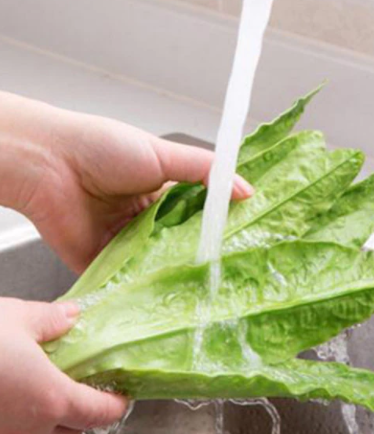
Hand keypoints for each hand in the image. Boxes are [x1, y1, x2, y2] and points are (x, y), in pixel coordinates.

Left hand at [0, 93, 253, 271]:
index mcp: (165, 190)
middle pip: (184, 242)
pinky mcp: (103, 265)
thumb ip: (207, 171)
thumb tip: (246, 189)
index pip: (202, 212)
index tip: (250, 236)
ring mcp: (127, 244)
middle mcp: (148, 219)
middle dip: (205, 254)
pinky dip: (143, 290)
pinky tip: (167, 297)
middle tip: (235, 269)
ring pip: (160, 266)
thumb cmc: (104, 148)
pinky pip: (127, 283)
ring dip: (178, 274)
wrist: (50, 165)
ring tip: (209, 288)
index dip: (223, 223)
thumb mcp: (165, 153)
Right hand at [0, 297, 127, 432]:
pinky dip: (20, 423)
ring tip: (48, 392)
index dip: (115, 404)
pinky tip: (14, 398)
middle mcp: (29, 431)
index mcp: (51, 400)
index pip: (99, 414)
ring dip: (50, 422)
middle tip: (87, 390)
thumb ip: (52, 320)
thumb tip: (74, 315)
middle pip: (71, 432)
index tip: (122, 394)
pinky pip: (13, 432)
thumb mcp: (17, 318)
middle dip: (83, 415)